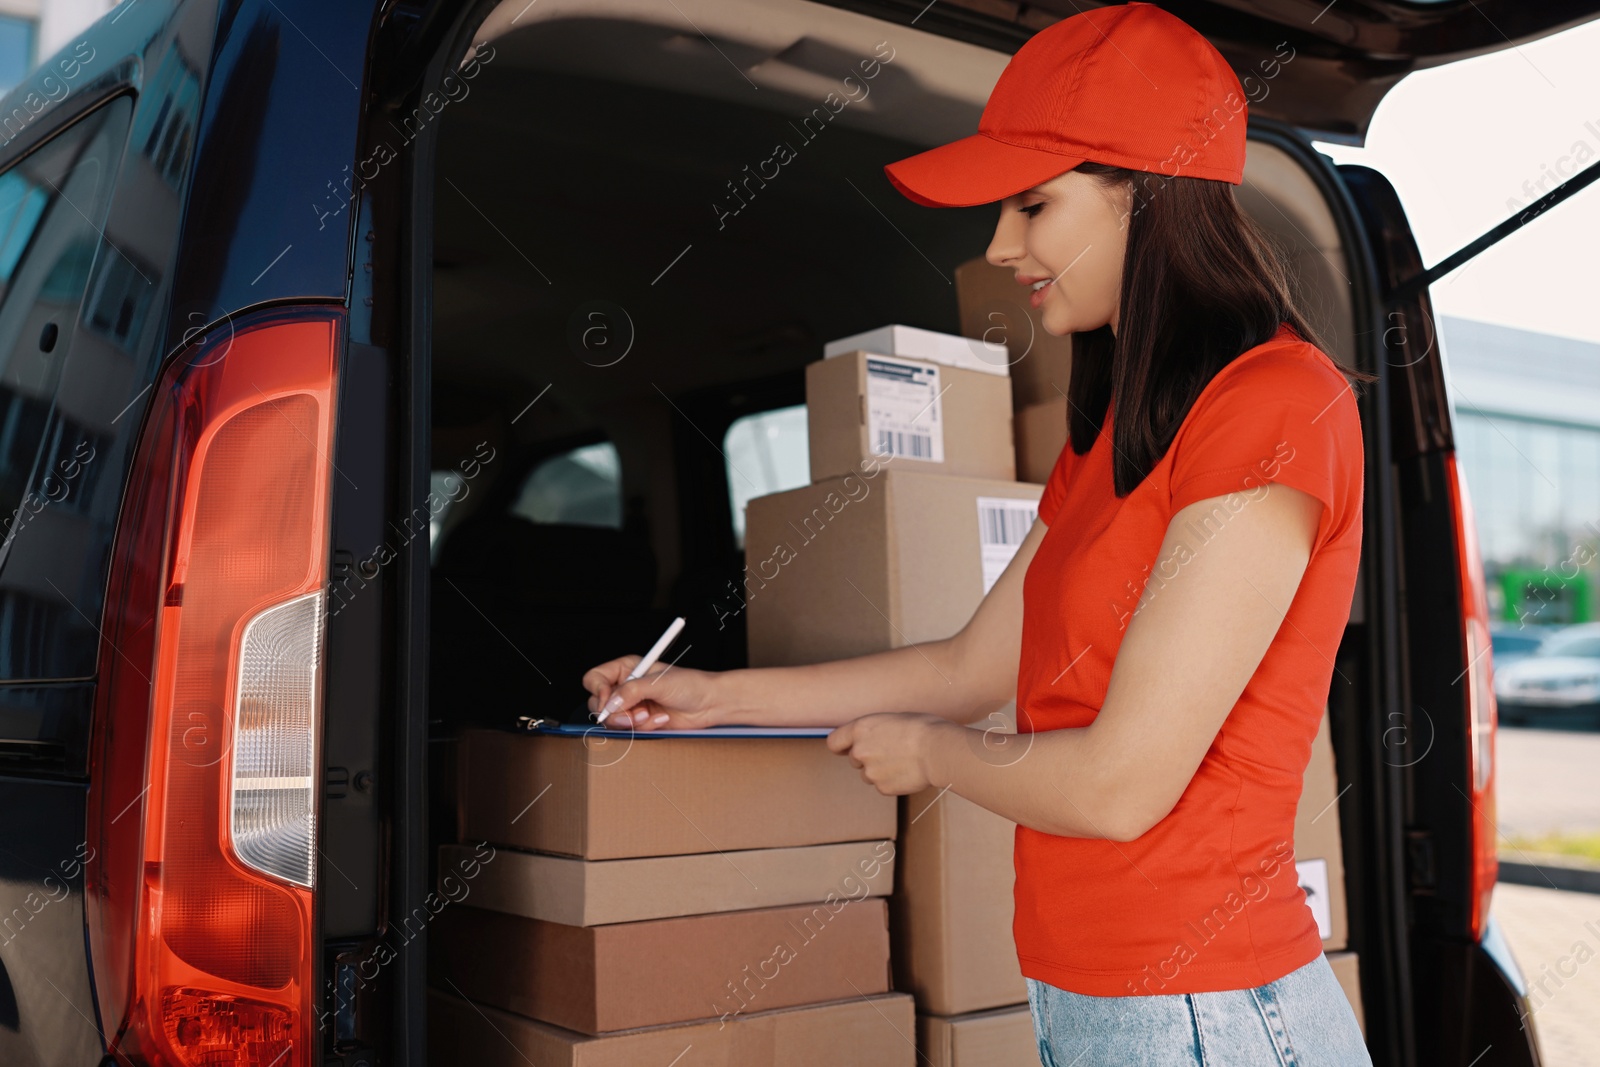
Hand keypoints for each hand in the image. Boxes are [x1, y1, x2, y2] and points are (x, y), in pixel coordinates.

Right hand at [580, 655, 722, 730]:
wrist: (709, 704)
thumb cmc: (690, 685)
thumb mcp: (659, 683)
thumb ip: (632, 692)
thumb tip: (610, 704)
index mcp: (626, 668)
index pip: (595, 678)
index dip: (598, 691)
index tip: (609, 701)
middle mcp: (625, 686)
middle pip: (598, 703)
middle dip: (616, 713)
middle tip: (635, 715)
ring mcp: (631, 705)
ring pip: (612, 720)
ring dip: (631, 722)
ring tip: (650, 715)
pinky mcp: (639, 721)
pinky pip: (629, 730)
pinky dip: (644, 727)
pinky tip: (660, 719)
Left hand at [826, 712, 951, 794]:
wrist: (939, 750)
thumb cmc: (923, 729)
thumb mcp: (893, 719)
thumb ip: (875, 730)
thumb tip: (872, 737)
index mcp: (861, 729)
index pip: (834, 742)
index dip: (842, 746)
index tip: (848, 748)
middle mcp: (860, 751)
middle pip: (855, 760)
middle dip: (868, 758)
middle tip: (891, 753)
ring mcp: (870, 772)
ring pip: (868, 775)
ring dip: (880, 771)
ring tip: (903, 762)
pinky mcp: (883, 788)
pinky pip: (883, 786)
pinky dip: (892, 781)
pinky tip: (907, 772)